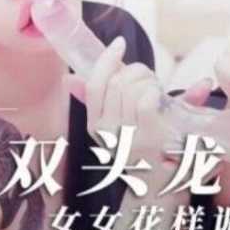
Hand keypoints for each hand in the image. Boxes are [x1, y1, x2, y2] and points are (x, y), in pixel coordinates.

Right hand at [64, 36, 178, 180]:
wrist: (161, 186)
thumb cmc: (143, 148)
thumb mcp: (117, 124)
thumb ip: (97, 101)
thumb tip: (68, 80)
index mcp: (96, 125)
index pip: (94, 83)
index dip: (106, 59)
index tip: (119, 43)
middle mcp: (107, 132)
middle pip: (117, 81)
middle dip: (137, 69)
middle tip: (148, 77)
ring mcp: (126, 135)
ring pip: (132, 87)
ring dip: (149, 79)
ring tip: (156, 89)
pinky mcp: (148, 137)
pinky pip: (147, 99)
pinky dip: (156, 91)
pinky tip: (160, 98)